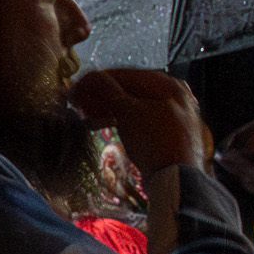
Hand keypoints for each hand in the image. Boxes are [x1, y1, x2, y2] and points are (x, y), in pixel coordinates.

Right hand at [69, 69, 210, 173]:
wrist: (176, 178)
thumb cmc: (155, 140)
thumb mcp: (127, 112)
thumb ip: (108, 91)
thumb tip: (91, 76)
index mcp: (169, 85)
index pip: (127, 75)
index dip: (98, 79)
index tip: (77, 84)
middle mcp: (174, 96)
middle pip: (130, 90)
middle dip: (101, 96)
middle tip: (76, 101)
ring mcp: (172, 115)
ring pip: (133, 106)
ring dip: (106, 108)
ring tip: (83, 114)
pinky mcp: (165, 133)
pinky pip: (138, 119)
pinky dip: (118, 120)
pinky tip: (99, 124)